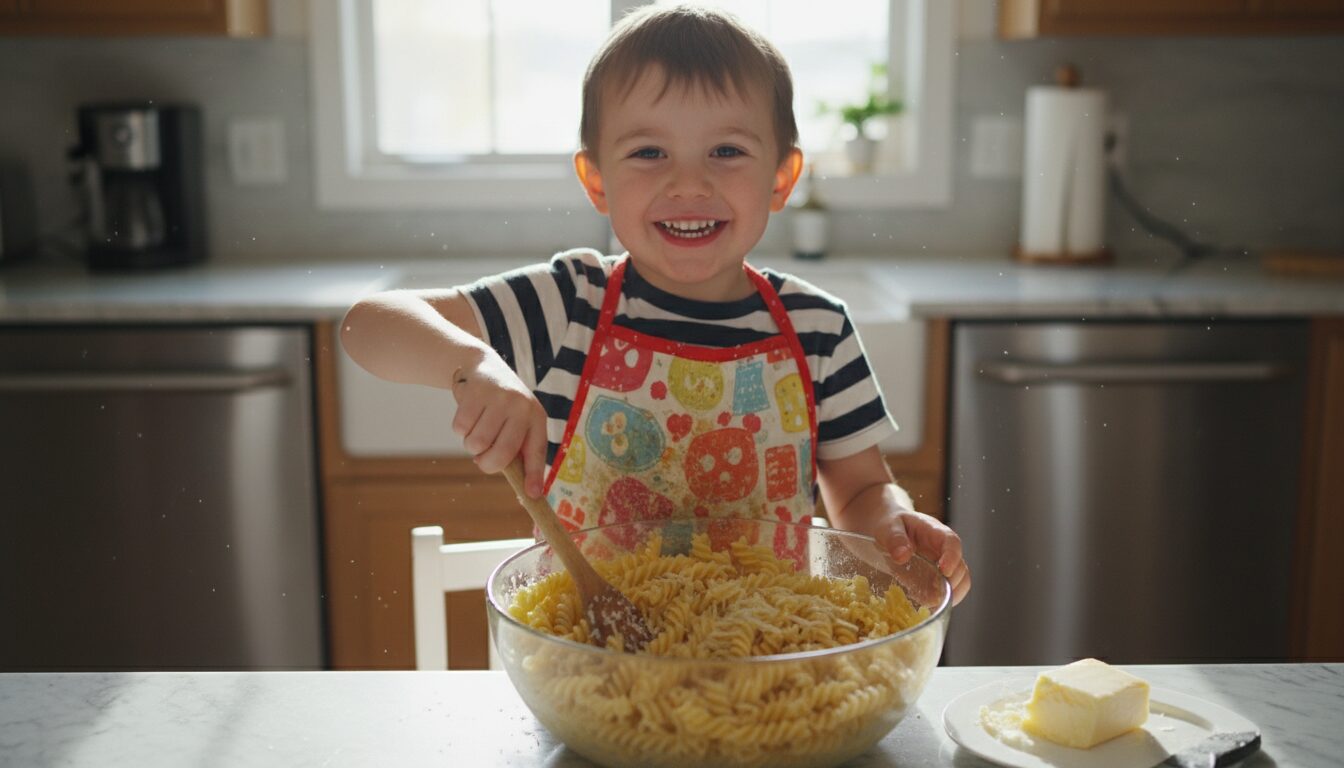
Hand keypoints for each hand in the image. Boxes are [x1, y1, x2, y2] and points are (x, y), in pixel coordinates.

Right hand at [449, 353, 547, 497]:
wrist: (482, 366)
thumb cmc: (501, 406)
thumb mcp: (517, 421)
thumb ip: (517, 449)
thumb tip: (524, 488)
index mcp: (536, 418)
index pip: (536, 451)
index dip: (534, 475)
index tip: (532, 494)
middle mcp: (521, 408)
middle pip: (501, 454)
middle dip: (487, 463)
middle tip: (482, 457)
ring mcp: (499, 399)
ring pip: (476, 444)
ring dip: (471, 444)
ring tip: (477, 427)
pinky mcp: (476, 392)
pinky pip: (460, 429)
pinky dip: (460, 429)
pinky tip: (469, 414)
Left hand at [871, 510, 970, 605]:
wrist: (887, 531)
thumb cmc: (891, 525)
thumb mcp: (888, 527)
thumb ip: (894, 538)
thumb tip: (902, 556)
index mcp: (935, 533)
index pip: (952, 543)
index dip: (952, 557)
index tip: (944, 571)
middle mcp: (944, 551)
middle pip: (961, 569)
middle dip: (952, 584)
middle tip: (934, 595)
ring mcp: (942, 567)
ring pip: (958, 584)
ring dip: (949, 597)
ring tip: (930, 604)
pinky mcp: (934, 581)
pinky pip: (943, 594)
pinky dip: (937, 602)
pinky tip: (923, 606)